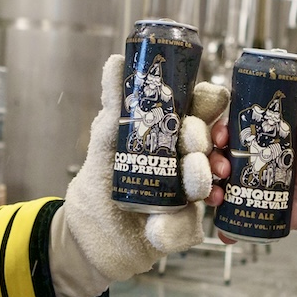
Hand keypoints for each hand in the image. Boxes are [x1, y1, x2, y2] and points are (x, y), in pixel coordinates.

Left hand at [56, 55, 229, 295]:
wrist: (86, 234)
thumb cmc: (101, 180)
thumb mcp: (107, 139)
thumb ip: (117, 104)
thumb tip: (117, 62)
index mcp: (175, 134)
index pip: (204, 110)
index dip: (210, 105)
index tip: (210, 101)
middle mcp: (188, 162)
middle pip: (210, 144)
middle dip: (202, 141)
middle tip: (193, 146)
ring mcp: (190, 197)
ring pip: (210, 185)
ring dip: (202, 180)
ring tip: (193, 186)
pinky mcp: (183, 230)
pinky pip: (187, 230)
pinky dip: (172, 230)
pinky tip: (160, 229)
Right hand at [210, 107, 296, 241]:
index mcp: (262, 143)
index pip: (233, 131)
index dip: (221, 131)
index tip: (223, 137)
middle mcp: (249, 162)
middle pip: (219, 156)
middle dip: (214, 161)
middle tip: (223, 170)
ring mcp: (248, 185)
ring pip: (219, 183)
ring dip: (212, 189)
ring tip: (219, 196)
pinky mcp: (251, 207)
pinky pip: (231, 214)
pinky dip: (223, 224)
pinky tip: (225, 230)